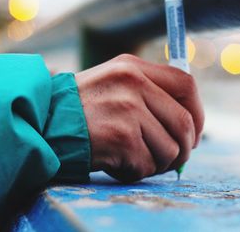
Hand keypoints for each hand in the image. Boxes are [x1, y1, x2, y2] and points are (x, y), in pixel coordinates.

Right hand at [75, 54, 203, 181]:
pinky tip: (116, 164)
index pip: (187, 84)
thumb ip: (150, 94)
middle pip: (184, 123)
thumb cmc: (81, 109)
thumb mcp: (113, 84)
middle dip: (184, 148)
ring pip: (170, 149)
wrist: (40, 123)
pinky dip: (135, 171)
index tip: (194, 133)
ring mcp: (126, 109)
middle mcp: (133, 83)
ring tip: (134, 159)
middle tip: (175, 158)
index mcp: (133, 67)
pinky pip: (146, 165)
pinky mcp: (120, 137)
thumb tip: (190, 126)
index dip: (198, 113)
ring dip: (157, 163)